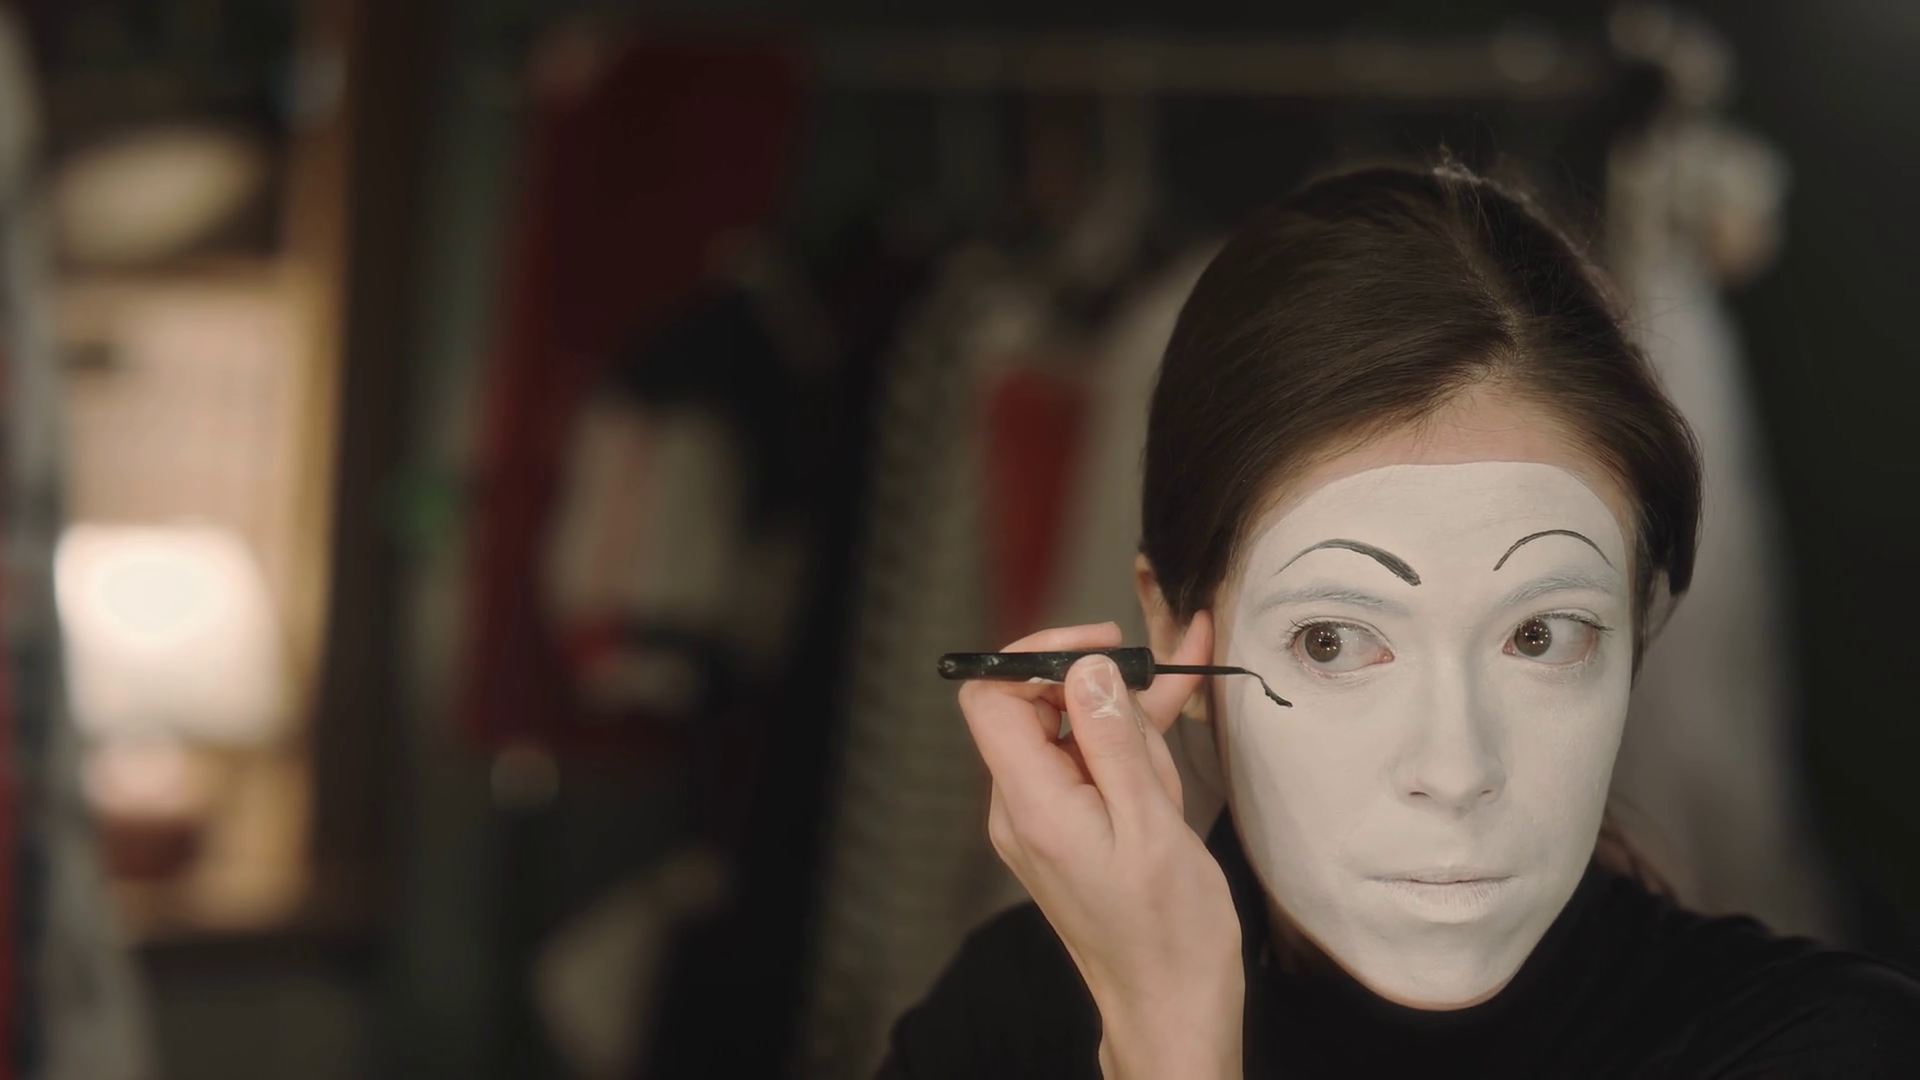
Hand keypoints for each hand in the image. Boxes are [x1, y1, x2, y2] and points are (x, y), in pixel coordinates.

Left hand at [959, 617, 1243, 1079]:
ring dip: (1129, 728)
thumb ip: (1116, 741)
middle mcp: (1021, 808)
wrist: (1172, 1003)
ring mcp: (1043, 818)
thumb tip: (1087, 670)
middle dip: (1104, 695)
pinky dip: (1128, 744)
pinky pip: (1090, 766)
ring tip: (1174, 765)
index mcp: (1031, 805)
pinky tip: (1173, 707)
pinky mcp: (1070, 826)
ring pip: (1073, 735)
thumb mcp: (1153, 825)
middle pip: (1037, 709)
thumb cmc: (1168, 932)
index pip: (992, 697)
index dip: (1038, 656)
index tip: (1102, 647)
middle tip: (1161, 701)